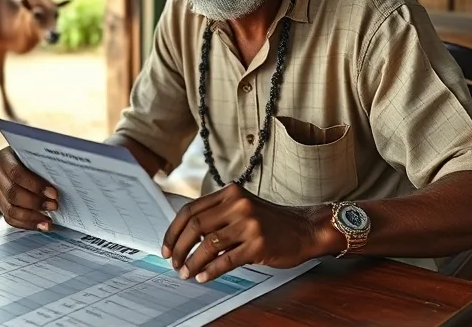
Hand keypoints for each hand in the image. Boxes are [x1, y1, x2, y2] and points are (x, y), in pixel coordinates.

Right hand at [0, 147, 57, 230]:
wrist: (27, 161)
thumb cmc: (36, 158)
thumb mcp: (39, 154)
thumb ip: (46, 162)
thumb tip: (64, 174)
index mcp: (6, 157)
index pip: (16, 173)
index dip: (35, 185)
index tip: (53, 193)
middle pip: (13, 193)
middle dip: (35, 202)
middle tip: (53, 206)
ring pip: (11, 209)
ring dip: (32, 216)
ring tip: (48, 219)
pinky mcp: (1, 204)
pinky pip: (11, 219)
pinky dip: (28, 224)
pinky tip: (41, 225)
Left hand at [162, 184, 324, 282]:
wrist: (305, 229)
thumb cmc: (272, 222)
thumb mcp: (243, 208)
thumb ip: (217, 216)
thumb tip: (185, 237)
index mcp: (230, 193)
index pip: (190, 210)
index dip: (173, 231)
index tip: (166, 246)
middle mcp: (238, 205)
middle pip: (195, 226)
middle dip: (178, 248)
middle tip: (173, 262)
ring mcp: (249, 224)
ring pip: (208, 245)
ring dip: (192, 262)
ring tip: (186, 272)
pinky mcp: (258, 244)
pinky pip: (226, 260)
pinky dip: (210, 271)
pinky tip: (203, 276)